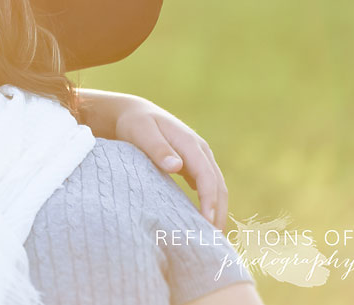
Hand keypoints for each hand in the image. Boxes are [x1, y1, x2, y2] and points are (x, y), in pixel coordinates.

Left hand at [78, 89, 227, 229]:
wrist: (134, 113)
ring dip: (217, 210)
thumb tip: (177, 166)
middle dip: (219, 211)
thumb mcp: (142, 132)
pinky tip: (202, 220)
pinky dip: (209, 203)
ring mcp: (199, 158)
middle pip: (218, 185)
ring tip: (211, 236)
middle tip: (213, 240)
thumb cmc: (136, 123)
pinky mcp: (193, 165)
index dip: (209, 200)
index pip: (207, 176)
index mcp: (190, 143)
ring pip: (216, 187)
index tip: (207, 222)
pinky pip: (206, 186)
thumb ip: (158, 148)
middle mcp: (200, 151)